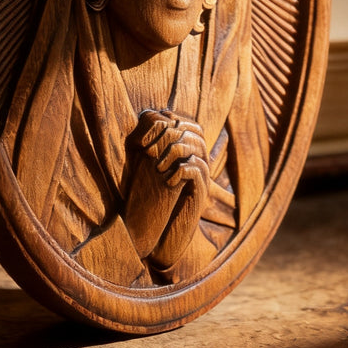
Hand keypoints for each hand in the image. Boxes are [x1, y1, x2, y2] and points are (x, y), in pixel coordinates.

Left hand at [124, 110, 209, 264]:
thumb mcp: (145, 165)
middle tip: (149, 149)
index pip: (186, 122)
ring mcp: (202, 176)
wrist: (156, 233)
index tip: (147, 132)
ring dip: (173, 151)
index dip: (169, 119)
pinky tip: (167, 180)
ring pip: (197, 146)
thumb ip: (148, 142)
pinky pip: (197, 170)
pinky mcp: (201, 192)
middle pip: (195, 129)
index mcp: (185, 151)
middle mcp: (197, 160)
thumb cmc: (148, 197)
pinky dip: (180, 171)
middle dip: (170, 133)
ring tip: (157, 166)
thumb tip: (146, 114)